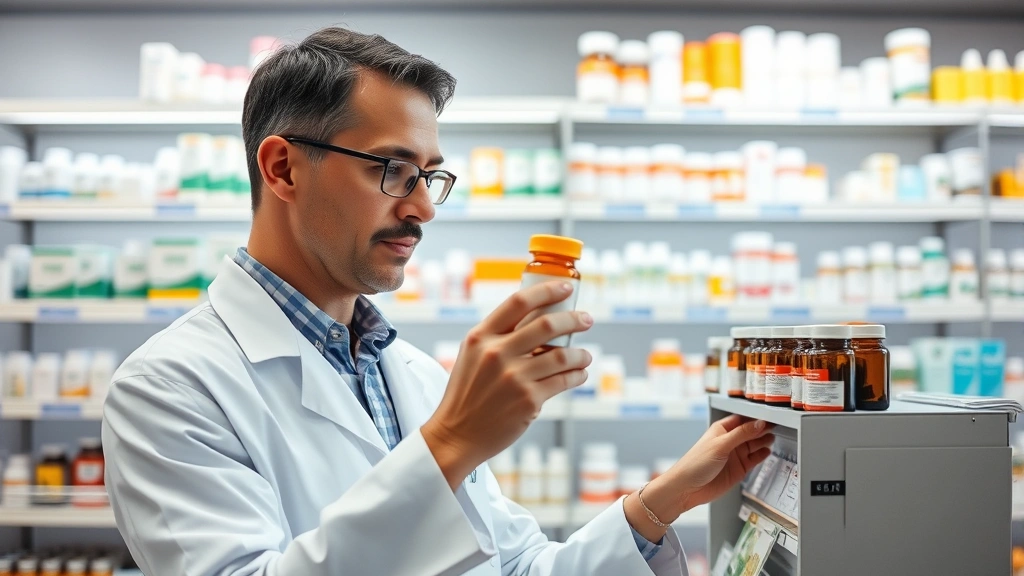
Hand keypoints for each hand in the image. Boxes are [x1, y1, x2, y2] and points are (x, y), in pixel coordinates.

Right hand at [422, 281, 593, 488]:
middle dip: (574, 319)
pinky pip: (563, 380)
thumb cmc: (467, 393)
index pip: (519, 302)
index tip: (567, 288)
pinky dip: (576, 374)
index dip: (548, 291)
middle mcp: (497, 353)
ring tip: (584, 355)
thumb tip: (538, 317)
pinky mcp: (529, 400)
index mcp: (481, 337)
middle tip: (586, 319)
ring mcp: (514, 377)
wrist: (457, 434)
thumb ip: (498, 336)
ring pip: (561, 355)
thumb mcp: (472, 355)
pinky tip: (578, 373)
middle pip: (547, 325)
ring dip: (579, 353)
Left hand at [624, 415, 773, 541]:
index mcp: (721, 429)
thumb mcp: (720, 445)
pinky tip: (768, 450)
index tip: (770, 416)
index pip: (742, 419)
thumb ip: (741, 434)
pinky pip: (754, 459)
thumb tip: (759, 423)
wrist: (688, 488)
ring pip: (754, 445)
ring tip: (774, 437)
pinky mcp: (738, 469)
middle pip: (750, 431)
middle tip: (777, 425)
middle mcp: (729, 441)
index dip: (755, 418)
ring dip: (763, 441)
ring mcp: (734, 455)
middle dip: (762, 428)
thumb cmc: (696, 463)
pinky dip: (761, 455)